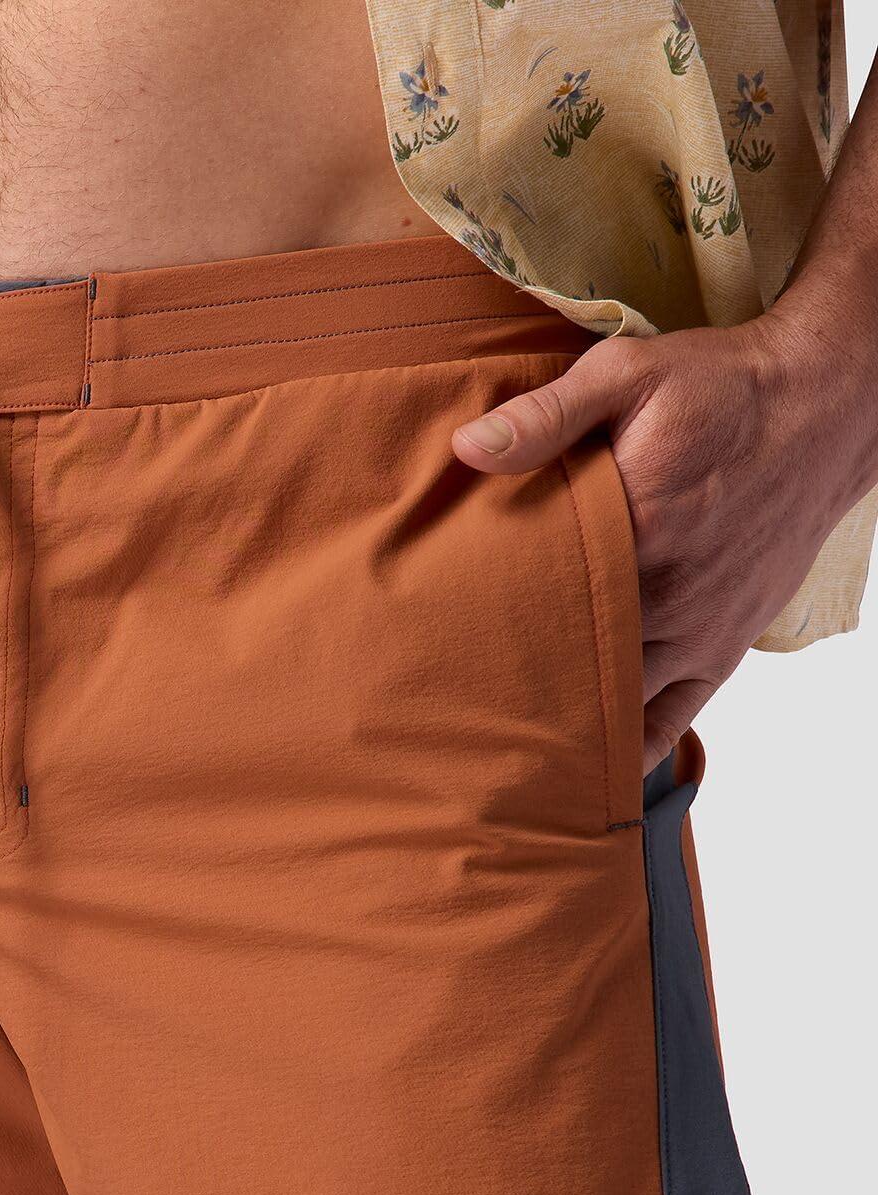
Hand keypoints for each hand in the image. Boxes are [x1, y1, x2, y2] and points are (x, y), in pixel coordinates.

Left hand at [451, 315, 875, 772]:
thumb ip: (545, 416)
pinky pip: (673, 716)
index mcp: (631, 529)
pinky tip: (584, 757)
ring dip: (559, 709)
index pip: (534, 594)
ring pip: (612, 698)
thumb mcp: (627, 376)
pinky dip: (628, 743)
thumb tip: (468, 448)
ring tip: (498, 721)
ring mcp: (698, 631)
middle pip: (566, 655)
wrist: (821, 409)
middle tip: (450, 681)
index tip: (434, 626)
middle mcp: (665, 594)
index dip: (479, 615)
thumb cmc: (719, 391)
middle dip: (509, 668)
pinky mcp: (724, 646)